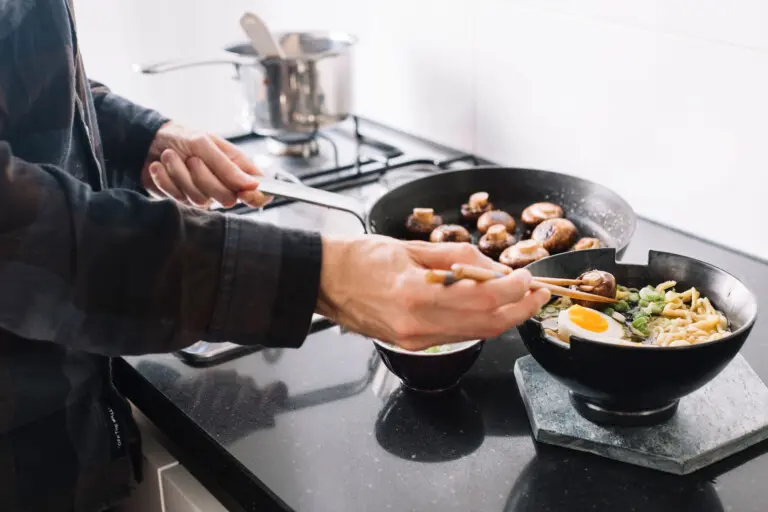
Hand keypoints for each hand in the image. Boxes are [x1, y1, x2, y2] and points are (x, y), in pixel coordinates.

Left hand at [142, 122, 269, 207]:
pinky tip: (159, 166)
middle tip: (192, 159)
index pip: (259, 193)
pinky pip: (177, 198)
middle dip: (205, 177)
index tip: (245, 191)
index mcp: (238, 170)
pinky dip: (165, 179)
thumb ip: (227, 166)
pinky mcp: (182, 199)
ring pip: (200, 200)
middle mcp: (224, 186)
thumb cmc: (183, 136)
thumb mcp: (205, 143)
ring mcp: (204, 195)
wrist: (148, 140)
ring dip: (180, 174)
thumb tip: (253, 185)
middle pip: (228, 199)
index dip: (257, 196)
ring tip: (169, 156)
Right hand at [317, 236, 550, 350]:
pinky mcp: (410, 344)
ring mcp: (414, 340)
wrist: (323, 281)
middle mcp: (418, 326)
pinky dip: (479, 322)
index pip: (483, 299)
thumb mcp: (412, 248)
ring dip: (504, 318)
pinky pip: (456, 335)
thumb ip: (457, 259)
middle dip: (519, 309)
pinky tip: (488, 306)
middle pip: (487, 325)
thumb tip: (494, 269)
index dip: (513, 290)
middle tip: (538, 293)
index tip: (528, 276)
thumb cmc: (359, 258)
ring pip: (475, 335)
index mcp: (417, 296)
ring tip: (521, 299)